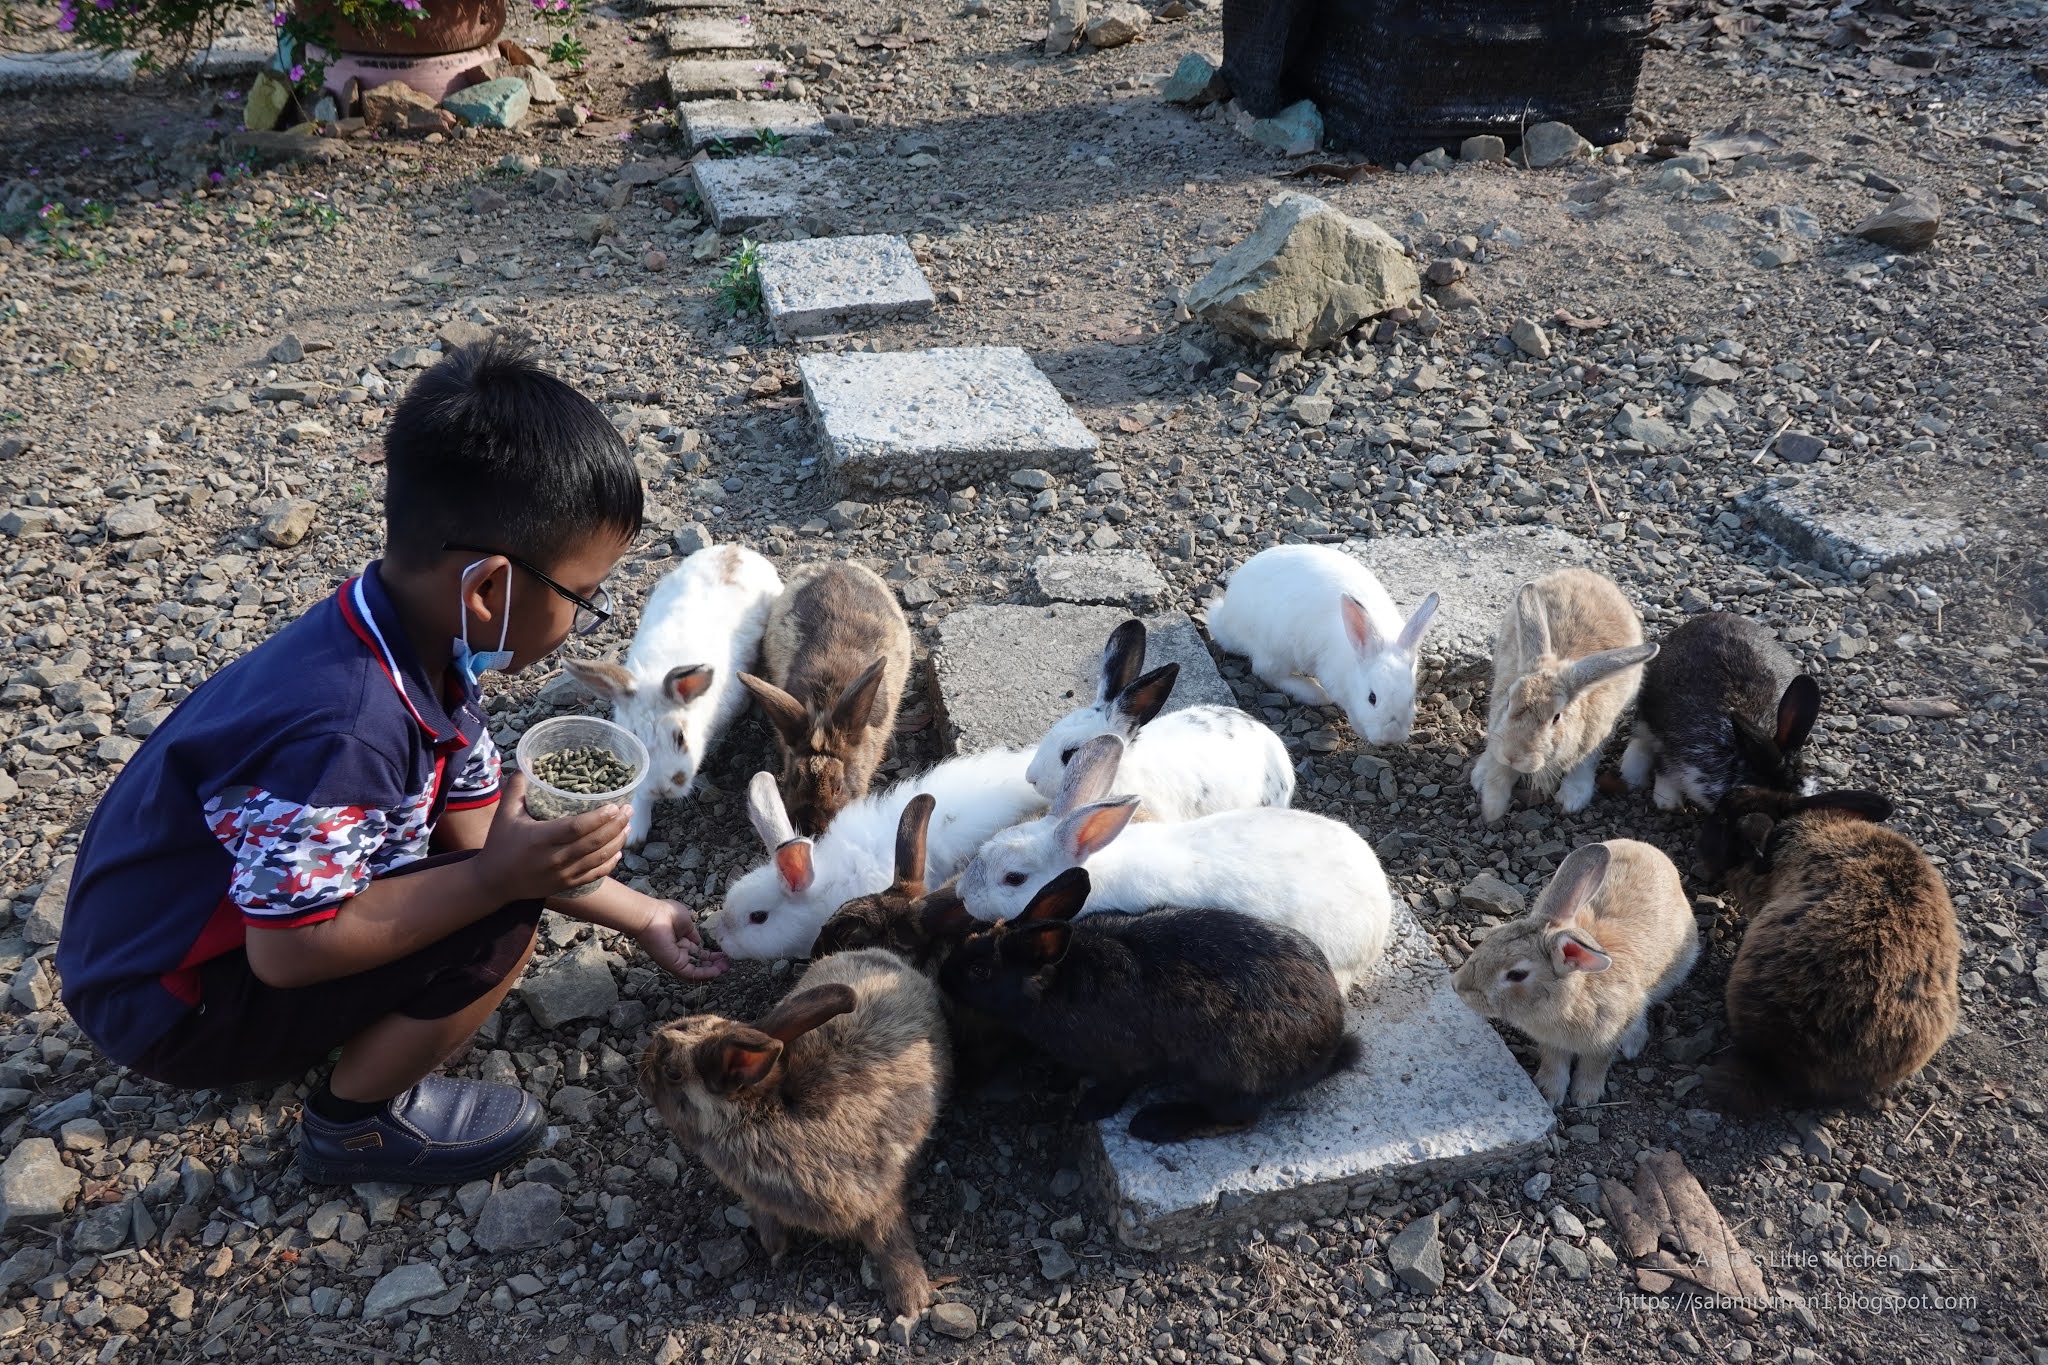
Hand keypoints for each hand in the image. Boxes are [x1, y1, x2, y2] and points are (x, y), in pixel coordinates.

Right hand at [470, 771, 631, 902]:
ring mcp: (563, 874)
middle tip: (629, 810)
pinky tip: (618, 851)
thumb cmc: (500, 844)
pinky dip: (610, 863)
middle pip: (594, 842)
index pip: (577, 827)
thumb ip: (517, 787)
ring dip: (617, 842)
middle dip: (616, 825)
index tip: (615, 805)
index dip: (599, 817)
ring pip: (598, 859)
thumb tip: (529, 761)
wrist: (494, 882)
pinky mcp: (566, 885)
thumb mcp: (505, 814)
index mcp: (540, 838)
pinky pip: (594, 875)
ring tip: (628, 825)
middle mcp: (555, 858)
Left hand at [634, 896, 728, 979]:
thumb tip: (700, 942)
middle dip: (714, 964)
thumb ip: (694, 934)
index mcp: (681, 943)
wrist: (652, 915)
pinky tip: (717, 971)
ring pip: (697, 972)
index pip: (698, 954)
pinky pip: (692, 974)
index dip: (711, 956)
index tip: (723, 955)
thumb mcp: (686, 922)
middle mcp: (679, 954)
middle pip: (700, 964)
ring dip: (712, 971)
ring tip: (725, 968)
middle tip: (727, 963)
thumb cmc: (666, 914)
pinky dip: (705, 974)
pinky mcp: (674, 965)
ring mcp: (676, 961)